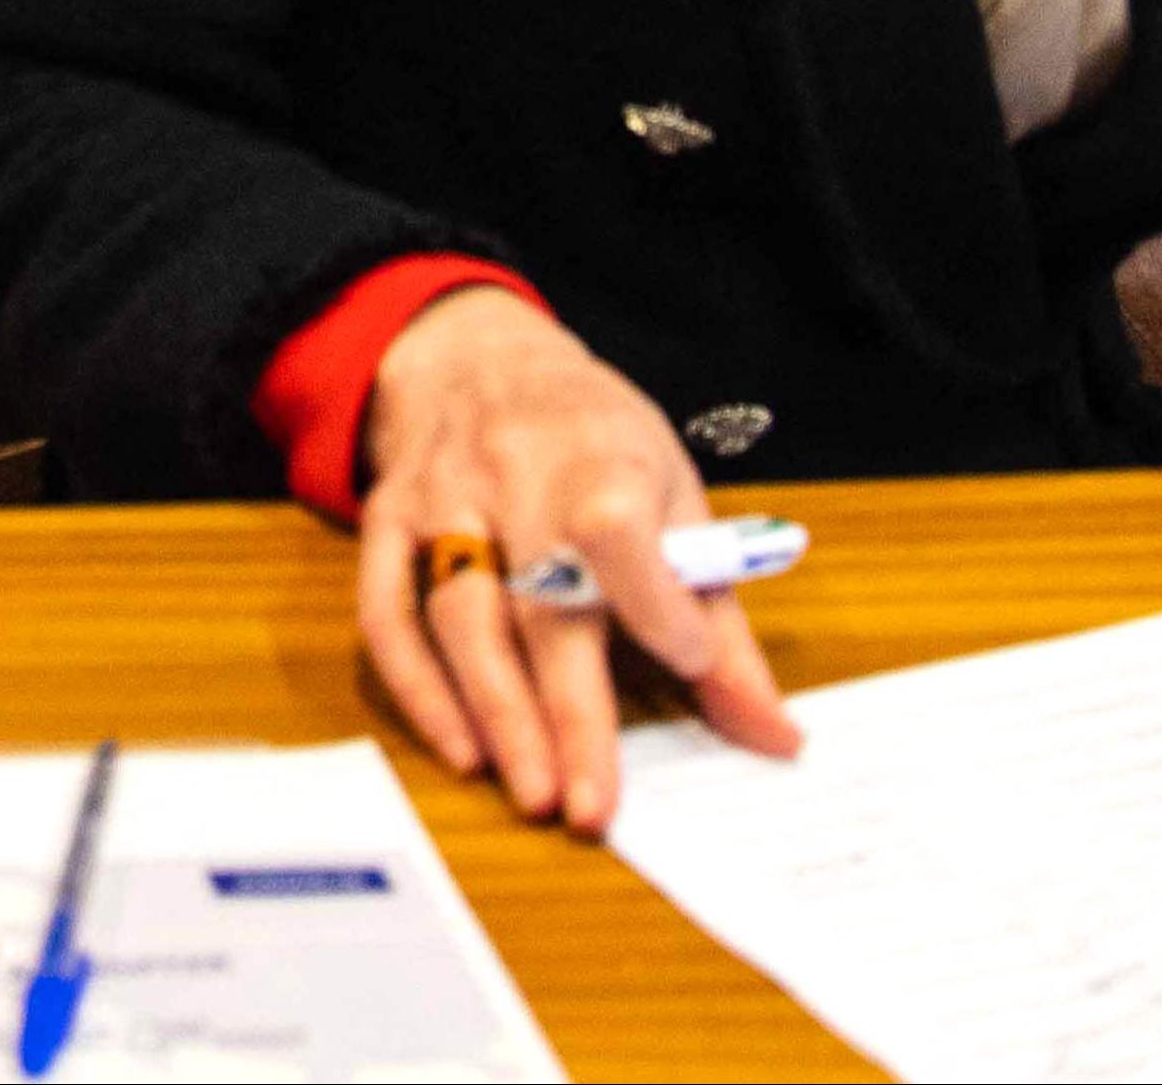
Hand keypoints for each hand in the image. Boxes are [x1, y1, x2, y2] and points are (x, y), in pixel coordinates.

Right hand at [349, 289, 795, 833]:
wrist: (480, 355)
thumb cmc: (595, 438)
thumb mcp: (674, 494)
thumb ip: (716, 616)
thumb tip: (775, 735)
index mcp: (600, 455)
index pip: (617, 529)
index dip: (654, 601)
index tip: (690, 664)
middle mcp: (512, 472)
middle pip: (538, 602)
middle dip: (567, 711)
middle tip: (592, 806)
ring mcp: (442, 496)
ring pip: (458, 614)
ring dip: (496, 713)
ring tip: (535, 793)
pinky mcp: (387, 520)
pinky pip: (386, 611)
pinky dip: (419, 688)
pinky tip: (462, 750)